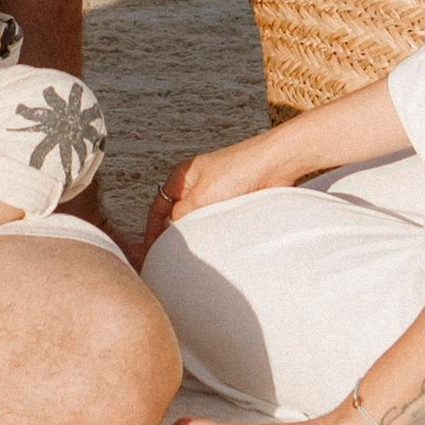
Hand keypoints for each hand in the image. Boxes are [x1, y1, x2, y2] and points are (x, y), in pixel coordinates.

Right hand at [135, 130, 303, 262]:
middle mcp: (197, 184)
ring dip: (196, 236)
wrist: (275, 165)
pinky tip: (214, 248)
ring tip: (191, 257)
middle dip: (173, 236)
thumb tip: (168, 235)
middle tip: (168, 260)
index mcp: (182, 176)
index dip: (151, 231)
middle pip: (176, 216)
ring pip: (198, 222)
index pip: (158, 208)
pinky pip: (217, 223)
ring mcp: (215, 193)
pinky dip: (213, 235)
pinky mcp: (233, 202)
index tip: (150, 253)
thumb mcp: (200, 196)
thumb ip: (180, 217)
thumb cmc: (238, 168)